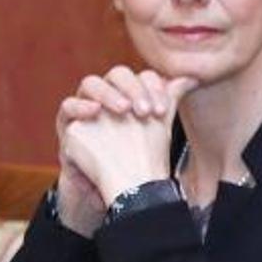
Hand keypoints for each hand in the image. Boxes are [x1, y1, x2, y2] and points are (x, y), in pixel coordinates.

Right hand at [57, 67, 196, 205]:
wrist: (117, 186)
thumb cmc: (137, 153)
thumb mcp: (157, 128)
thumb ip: (170, 101)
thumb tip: (194, 77)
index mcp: (131, 92)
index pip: (141, 76)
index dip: (152, 87)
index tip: (163, 110)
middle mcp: (108, 94)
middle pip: (117, 75)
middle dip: (132, 88)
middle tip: (144, 110)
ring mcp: (86, 106)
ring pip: (91, 84)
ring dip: (107, 93)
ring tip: (123, 109)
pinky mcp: (69, 123)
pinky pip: (67, 107)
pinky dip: (79, 106)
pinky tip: (94, 111)